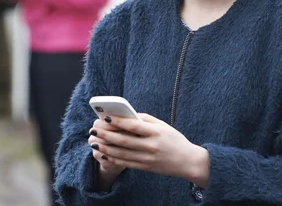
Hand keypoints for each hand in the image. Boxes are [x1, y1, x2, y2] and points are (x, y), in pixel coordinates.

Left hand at [89, 114, 209, 186]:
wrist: (187, 161)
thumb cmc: (174, 139)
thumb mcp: (163, 125)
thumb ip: (145, 119)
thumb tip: (126, 114)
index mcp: (155, 133)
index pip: (133, 126)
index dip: (117, 121)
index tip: (105, 117)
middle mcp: (150, 146)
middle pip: (123, 141)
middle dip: (106, 135)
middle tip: (93, 129)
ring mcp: (147, 159)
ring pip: (121, 154)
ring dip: (105, 148)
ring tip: (94, 142)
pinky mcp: (145, 167)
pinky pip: (125, 163)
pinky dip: (113, 159)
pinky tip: (104, 154)